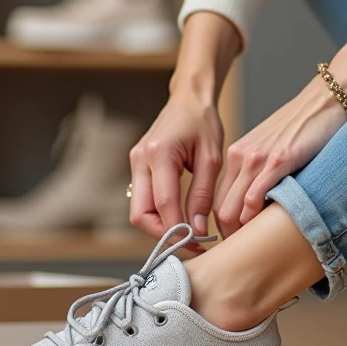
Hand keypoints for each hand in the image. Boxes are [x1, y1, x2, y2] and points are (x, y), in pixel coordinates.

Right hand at [128, 90, 222, 240]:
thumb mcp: (211, 159)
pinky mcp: (137, 167)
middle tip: (191, 245)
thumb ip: (203, 195)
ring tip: (189, 235)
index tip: (199, 244)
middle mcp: (140, 159)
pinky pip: (143, 200)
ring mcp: (135, 163)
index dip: (179, 230)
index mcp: (159, 153)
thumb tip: (196, 230)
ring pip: (138, 211)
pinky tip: (180, 220)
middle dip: (163, 235)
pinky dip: (159, 215)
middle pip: (140, 215)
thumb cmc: (203, 123)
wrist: (189, 99)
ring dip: (160, 228)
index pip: (164, 204)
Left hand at [212, 78, 346, 237]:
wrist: (327, 98)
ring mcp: (258, 158)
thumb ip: (264, 177)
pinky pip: (256, 197)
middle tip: (246, 258)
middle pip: (221, 210)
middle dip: (229, 238)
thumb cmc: (307, 128)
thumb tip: (263, 213)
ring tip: (256, 251)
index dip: (225, 230)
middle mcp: (242, 157)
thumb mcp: (276, 152)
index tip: (238, 247)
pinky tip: (269, 229)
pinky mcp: (279, 160)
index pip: (218, 203)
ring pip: (233, 209)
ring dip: (241, 234)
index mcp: (239, 156)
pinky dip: (257, 218)